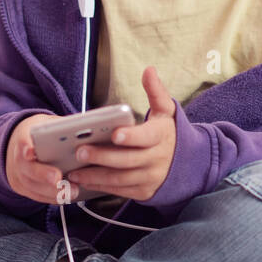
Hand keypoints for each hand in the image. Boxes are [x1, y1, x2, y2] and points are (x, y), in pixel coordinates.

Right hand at [5, 113, 80, 204]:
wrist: (23, 146)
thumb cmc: (42, 134)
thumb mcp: (50, 124)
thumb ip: (62, 128)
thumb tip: (84, 130)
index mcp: (25, 136)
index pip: (22, 140)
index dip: (26, 147)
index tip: (31, 152)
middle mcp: (17, 157)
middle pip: (26, 167)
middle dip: (42, 174)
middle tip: (58, 179)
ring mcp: (18, 174)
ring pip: (31, 185)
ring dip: (52, 191)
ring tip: (73, 191)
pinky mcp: (23, 188)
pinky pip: (36, 196)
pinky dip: (53, 198)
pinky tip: (68, 196)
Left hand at [64, 66, 176, 202]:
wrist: (188, 164)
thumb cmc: (167, 132)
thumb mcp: (166, 111)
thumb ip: (156, 92)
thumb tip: (149, 70)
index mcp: (161, 136)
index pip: (147, 137)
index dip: (131, 136)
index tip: (114, 134)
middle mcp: (157, 159)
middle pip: (128, 160)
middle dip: (103, 157)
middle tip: (79, 151)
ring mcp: (151, 178)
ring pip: (121, 179)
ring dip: (96, 176)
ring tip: (74, 170)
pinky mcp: (144, 192)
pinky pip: (120, 190)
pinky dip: (100, 186)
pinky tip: (83, 181)